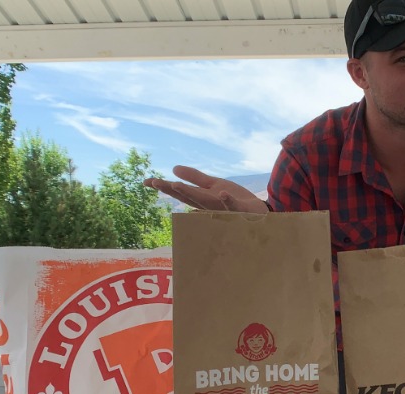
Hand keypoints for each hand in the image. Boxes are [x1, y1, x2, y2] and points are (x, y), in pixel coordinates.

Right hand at [143, 165, 267, 213]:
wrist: (258, 213)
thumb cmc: (235, 200)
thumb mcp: (213, 185)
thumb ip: (195, 178)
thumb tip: (174, 169)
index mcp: (202, 198)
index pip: (180, 192)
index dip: (164, 186)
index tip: (145, 181)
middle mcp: (209, 206)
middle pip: (188, 197)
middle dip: (171, 190)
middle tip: (155, 183)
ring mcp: (223, 209)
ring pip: (205, 203)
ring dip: (190, 194)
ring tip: (176, 184)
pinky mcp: (240, 209)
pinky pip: (233, 206)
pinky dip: (227, 200)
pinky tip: (222, 192)